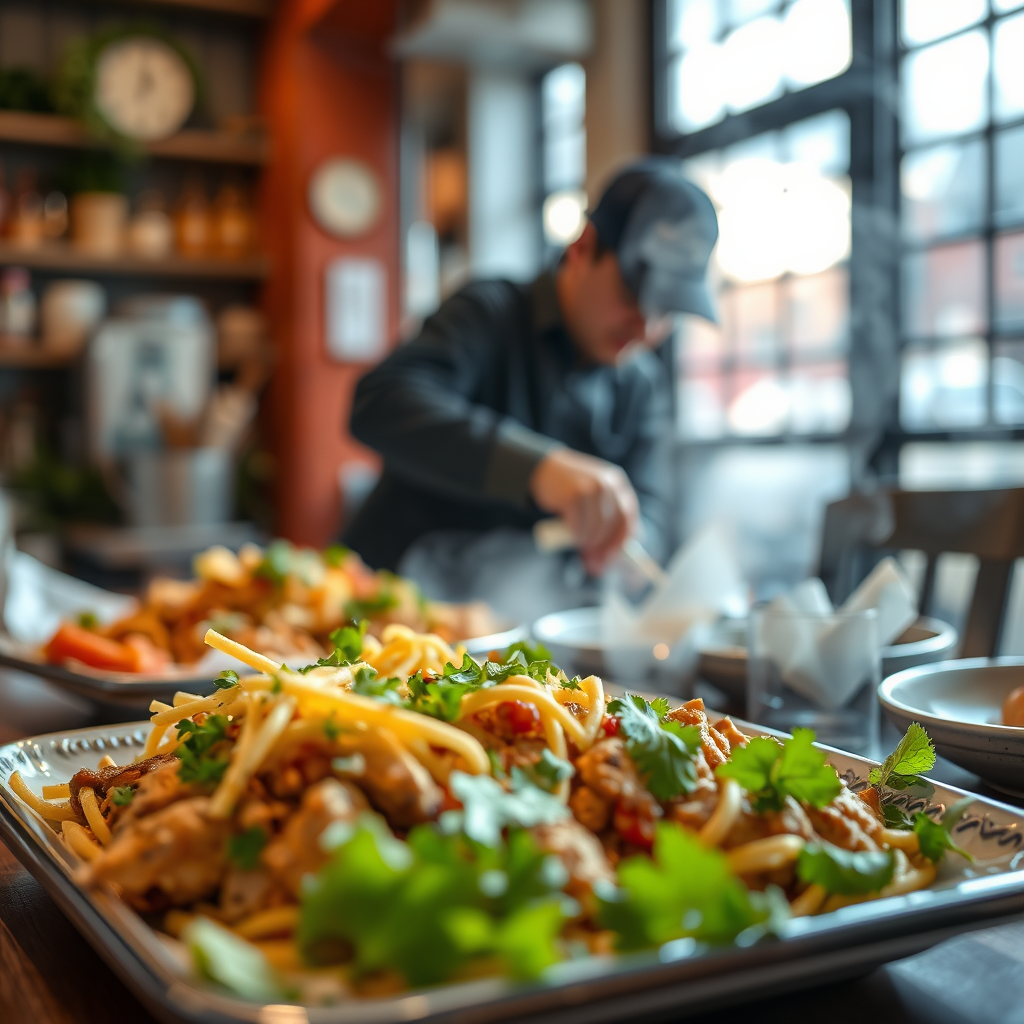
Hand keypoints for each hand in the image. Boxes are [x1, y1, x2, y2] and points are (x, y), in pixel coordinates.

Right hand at [529, 447, 638, 574]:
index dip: (620, 541)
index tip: (612, 559)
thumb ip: (608, 516)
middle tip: (595, 564)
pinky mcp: (573, 495)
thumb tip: (618, 552)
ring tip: (580, 546)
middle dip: (605, 548)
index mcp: (617, 483)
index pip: (628, 517)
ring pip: (596, 528)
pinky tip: (572, 537)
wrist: (542, 470)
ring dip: (588, 543)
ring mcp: (590, 488)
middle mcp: (607, 484)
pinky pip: (579, 526)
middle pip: (614, 524)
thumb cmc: (569, 490)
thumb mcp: (594, 495)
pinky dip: (576, 536)